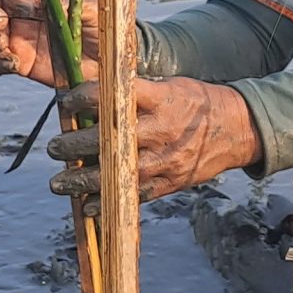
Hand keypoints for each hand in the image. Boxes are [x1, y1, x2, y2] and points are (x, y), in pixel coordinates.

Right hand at [0, 0, 98, 88]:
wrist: (111, 65)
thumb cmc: (107, 29)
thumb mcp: (94, 11)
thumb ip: (70, 2)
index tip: (27, 9)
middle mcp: (24, 11)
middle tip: (0, 28)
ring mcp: (19, 36)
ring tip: (3, 47)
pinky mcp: (20, 61)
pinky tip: (14, 65)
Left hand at [46, 76, 260, 204]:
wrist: (236, 129)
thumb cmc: (195, 102)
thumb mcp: (169, 86)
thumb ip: (134, 92)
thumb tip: (90, 92)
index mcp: (161, 99)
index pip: (115, 97)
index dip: (85, 99)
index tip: (65, 103)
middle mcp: (162, 130)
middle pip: (111, 139)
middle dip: (77, 145)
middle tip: (55, 148)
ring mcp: (166, 160)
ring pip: (118, 173)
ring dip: (84, 180)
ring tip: (59, 182)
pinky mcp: (170, 182)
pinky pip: (135, 196)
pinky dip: (108, 203)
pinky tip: (86, 207)